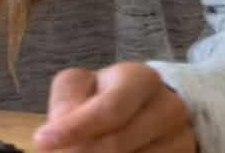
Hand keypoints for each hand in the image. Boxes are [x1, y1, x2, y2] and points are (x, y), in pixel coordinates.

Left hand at [35, 63, 195, 152]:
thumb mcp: (81, 86)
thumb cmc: (106, 93)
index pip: (107, 109)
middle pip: (119, 142)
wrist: (152, 105)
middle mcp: (168, 107)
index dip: (74, 129)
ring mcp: (182, 136)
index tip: (42, 142)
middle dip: (83, 151)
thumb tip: (57, 133)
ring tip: (81, 151)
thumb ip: (67, 104)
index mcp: (140, 79)